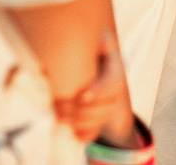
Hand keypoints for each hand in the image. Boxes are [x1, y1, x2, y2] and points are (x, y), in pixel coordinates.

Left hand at [49, 26, 133, 142]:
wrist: (90, 59)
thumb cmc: (90, 45)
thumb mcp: (97, 39)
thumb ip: (100, 41)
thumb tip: (103, 43)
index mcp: (115, 68)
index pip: (113, 83)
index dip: (99, 90)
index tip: (84, 95)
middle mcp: (115, 88)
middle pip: (106, 106)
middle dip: (83, 110)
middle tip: (60, 109)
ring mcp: (108, 103)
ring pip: (100, 119)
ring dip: (81, 122)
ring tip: (60, 118)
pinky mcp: (99, 115)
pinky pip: (97, 129)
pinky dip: (87, 134)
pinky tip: (77, 136)